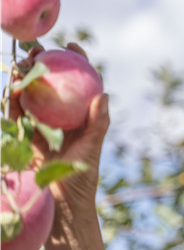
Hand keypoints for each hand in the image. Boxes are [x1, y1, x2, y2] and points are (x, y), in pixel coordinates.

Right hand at [9, 43, 109, 215]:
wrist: (60, 204)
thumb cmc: (82, 177)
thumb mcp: (92, 147)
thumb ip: (98, 122)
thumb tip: (104, 94)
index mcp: (80, 117)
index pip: (79, 83)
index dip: (76, 63)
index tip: (72, 45)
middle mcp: (59, 118)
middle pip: (51, 85)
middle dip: (43, 64)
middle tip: (39, 50)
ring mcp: (40, 126)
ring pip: (31, 95)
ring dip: (25, 78)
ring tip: (24, 64)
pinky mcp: (23, 138)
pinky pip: (16, 114)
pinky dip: (14, 100)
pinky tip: (15, 87)